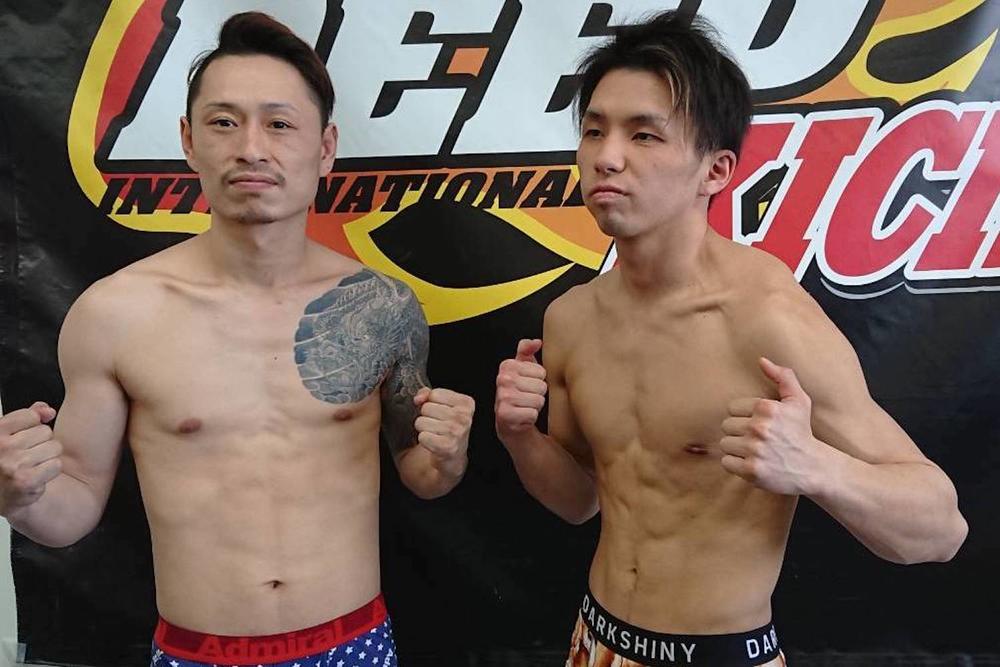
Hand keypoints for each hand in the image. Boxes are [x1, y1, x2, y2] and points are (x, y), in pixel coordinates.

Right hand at [0, 402, 61, 514]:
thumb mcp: (8, 434)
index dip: (33, 426)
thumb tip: (49, 411)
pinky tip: (36, 475)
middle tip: (26, 455)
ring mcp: (14, 464)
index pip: (31, 415)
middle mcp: (3, 447)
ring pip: (54, 447)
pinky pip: (56, 465)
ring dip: (48, 457)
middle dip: (41, 442)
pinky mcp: (27, 481)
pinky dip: (50, 471)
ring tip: (31, 465)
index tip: (22, 436)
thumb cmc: (3, 463)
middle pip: (46, 431)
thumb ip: (28, 416)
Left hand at [413, 387, 473, 476]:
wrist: (453, 457)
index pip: (434, 394)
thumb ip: (428, 394)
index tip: (440, 412)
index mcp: (466, 403)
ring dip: (424, 429)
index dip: (432, 403)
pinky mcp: (447, 446)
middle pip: (426, 408)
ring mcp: (456, 432)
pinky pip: (422, 436)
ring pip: (421, 422)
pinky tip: (434, 442)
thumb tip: (418, 398)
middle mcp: (464, 417)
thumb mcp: (443, 406)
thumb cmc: (448, 428)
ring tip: (436, 434)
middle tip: (438, 425)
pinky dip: (424, 440)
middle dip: (427, 416)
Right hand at [494, 339, 546, 440]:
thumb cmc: (519, 391)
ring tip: (525, 405)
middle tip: (526, 396)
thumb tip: (537, 342)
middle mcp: (503, 379)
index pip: (541, 371)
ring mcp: (503, 397)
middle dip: (537, 394)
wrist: (509, 420)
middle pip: (541, 386)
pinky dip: (530, 417)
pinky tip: (522, 416)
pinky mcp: (505, 415)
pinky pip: (533, 414)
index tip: (527, 384)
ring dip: (535, 406)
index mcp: (507, 366)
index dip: (538, 380)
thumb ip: (528, 351)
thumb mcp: (523, 368)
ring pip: (538, 400)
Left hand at [719, 358, 824, 495]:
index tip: (759, 424)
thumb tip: (761, 360)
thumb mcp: (798, 401)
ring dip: (736, 449)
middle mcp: (759, 427)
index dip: (744, 416)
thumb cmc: (802, 432)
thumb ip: (783, 377)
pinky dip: (735, 465)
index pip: (732, 408)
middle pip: (726, 425)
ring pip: (724, 444)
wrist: (813, 468)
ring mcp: (754, 450)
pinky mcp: (751, 470)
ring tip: (754, 451)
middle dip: (739, 432)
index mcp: (767, 408)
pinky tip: (751, 463)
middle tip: (757, 439)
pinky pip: (726, 462)